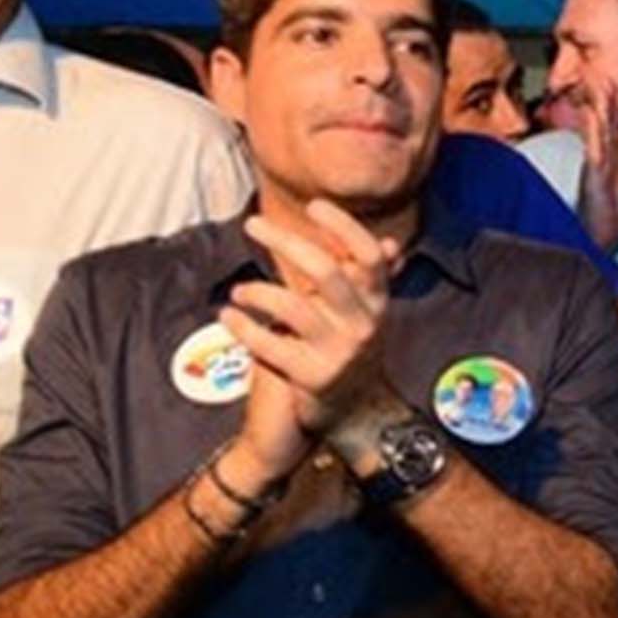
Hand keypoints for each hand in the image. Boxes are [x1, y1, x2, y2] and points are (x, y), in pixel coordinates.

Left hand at [218, 203, 398, 465]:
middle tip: (252, 225)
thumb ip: (368, 279)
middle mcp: (362, 323)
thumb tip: (389, 243)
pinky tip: (228, 318)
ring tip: (239, 292)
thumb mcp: (365, 313)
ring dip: (257, 292)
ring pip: (292, 307)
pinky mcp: (310, 376)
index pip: (369, 256)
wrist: (352, 412)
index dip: (344, 227)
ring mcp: (337, 351)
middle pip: (326, 271)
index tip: (314, 206)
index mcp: (376, 302)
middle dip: (285, 242)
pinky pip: (269, 346)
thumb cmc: (348, 348)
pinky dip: (242, 328)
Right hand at [575, 79, 617, 252]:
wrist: (599, 245)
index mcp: (616, 164)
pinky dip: (594, 131)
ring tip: (601, 85)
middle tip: (608, 77)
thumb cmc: (614, 222)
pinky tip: (593, 114)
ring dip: (601, 108)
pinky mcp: (592, 175)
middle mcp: (605, 161)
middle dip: (610, 101)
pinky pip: (595, 149)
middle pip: (610, 125)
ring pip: (601, 131)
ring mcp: (597, 166)